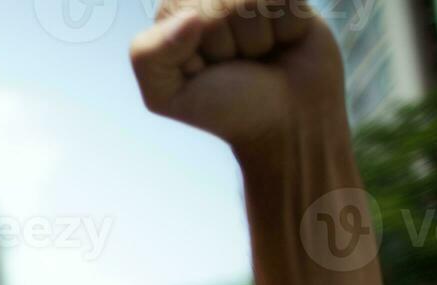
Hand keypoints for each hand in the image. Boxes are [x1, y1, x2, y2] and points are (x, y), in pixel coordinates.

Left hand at [130, 1, 345, 152]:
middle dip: (228, 45)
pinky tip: (283, 40)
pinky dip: (288, 27)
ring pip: (253, 1)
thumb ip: (148, 57)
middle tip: (235, 64)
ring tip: (258, 54)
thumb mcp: (167, 95)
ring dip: (258, 39)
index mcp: (174, 11)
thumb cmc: (223, 106)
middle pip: (220, 4)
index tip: (203, 70)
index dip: (196, 49)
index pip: (184, 12)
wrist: (285, 121)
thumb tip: (190, 16)